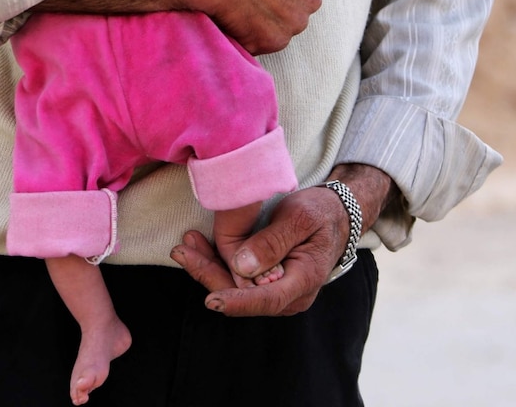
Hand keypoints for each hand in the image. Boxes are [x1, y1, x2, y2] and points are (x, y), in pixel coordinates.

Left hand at [170, 164, 395, 316]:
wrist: (333, 215)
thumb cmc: (320, 213)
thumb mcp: (300, 218)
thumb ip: (273, 242)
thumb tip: (242, 266)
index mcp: (304, 281)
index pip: (268, 300)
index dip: (238, 301)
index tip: (211, 300)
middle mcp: (288, 295)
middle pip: (242, 295)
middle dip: (209, 275)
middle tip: (182, 252)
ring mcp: (275, 290)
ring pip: (234, 288)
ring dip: (207, 268)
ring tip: (184, 246)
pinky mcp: (263, 281)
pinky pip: (236, 278)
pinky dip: (215, 263)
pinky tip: (196, 246)